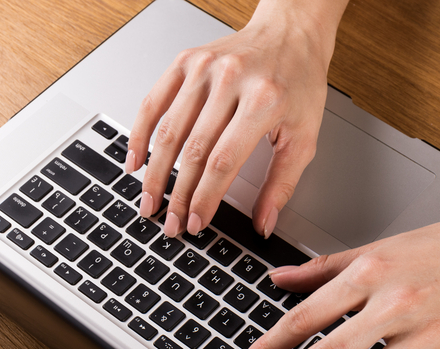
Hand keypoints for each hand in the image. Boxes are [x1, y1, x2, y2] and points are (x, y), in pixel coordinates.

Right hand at [127, 0, 347, 237]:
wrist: (290, 33)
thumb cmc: (298, 83)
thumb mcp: (304, 135)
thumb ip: (282, 183)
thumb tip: (263, 224)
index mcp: (264, 100)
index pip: (223, 161)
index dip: (205, 198)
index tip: (196, 223)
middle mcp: (232, 80)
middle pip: (193, 150)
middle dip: (178, 195)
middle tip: (171, 223)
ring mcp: (204, 68)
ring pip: (169, 131)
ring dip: (155, 173)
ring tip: (150, 201)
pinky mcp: (186, 61)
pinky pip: (153, 103)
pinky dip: (140, 135)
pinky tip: (136, 161)